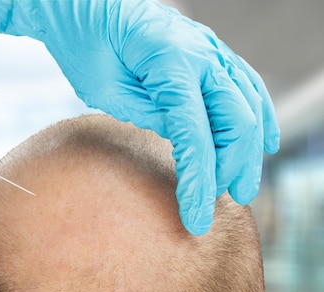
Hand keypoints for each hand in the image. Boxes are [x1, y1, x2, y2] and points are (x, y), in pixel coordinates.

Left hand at [0, 0, 279, 234]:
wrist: (83, 2)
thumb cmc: (80, 36)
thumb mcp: (95, 80)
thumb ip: (133, 109)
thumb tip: (152, 138)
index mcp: (167, 55)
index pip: (193, 126)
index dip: (199, 176)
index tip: (197, 218)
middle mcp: (196, 49)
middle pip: (232, 117)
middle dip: (231, 167)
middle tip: (223, 209)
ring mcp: (206, 47)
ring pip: (246, 100)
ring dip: (248, 146)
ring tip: (244, 186)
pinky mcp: (205, 53)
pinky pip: (242, 83)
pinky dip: (256, 113)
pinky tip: (262, 139)